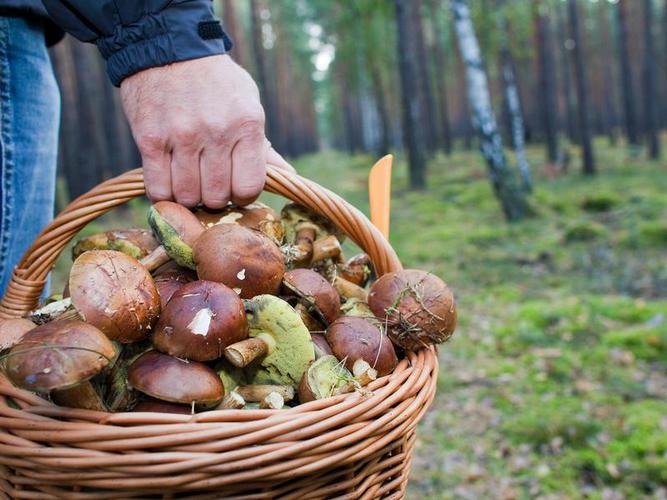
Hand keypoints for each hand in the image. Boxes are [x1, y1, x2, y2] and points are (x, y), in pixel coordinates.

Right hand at [121, 54, 291, 207]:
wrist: (168, 46)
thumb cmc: (216, 80)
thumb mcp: (248, 103)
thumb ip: (263, 145)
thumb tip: (287, 175)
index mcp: (246, 125)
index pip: (249, 187)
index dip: (242, 196)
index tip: (235, 188)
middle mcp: (216, 133)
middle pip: (217, 197)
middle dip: (215, 197)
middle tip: (209, 183)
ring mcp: (181, 137)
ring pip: (187, 196)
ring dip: (188, 196)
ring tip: (189, 180)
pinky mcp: (150, 140)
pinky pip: (158, 188)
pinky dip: (164, 194)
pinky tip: (169, 182)